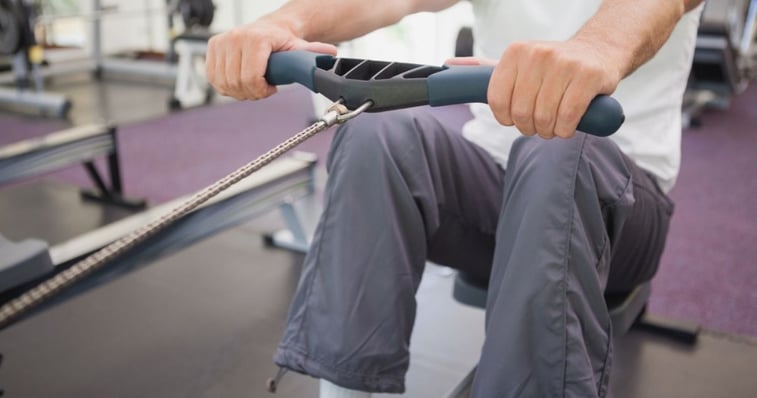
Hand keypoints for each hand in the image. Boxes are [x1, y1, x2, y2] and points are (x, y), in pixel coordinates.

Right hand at [206, 21, 336, 100]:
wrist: (270, 29)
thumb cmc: (283, 41)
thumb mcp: (300, 48)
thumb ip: (313, 54)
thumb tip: (331, 56)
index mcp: (256, 39)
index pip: (250, 78)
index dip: (261, 90)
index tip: (270, 89)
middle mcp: (235, 38)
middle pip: (237, 83)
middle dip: (251, 93)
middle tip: (263, 89)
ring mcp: (221, 43)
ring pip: (223, 83)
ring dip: (238, 91)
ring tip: (253, 85)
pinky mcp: (212, 49)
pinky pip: (213, 78)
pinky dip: (226, 86)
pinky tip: (240, 81)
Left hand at [449, 39, 621, 138]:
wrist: (598, 52)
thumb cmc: (551, 67)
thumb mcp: (516, 63)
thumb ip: (483, 69)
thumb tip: (447, 67)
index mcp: (515, 52)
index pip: (497, 100)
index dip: (505, 118)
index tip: (514, 118)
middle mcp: (538, 54)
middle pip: (521, 112)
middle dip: (529, 127)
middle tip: (538, 124)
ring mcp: (565, 64)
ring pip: (544, 117)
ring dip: (548, 131)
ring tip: (553, 124)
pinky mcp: (588, 76)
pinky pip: (567, 117)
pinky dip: (565, 130)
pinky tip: (568, 125)